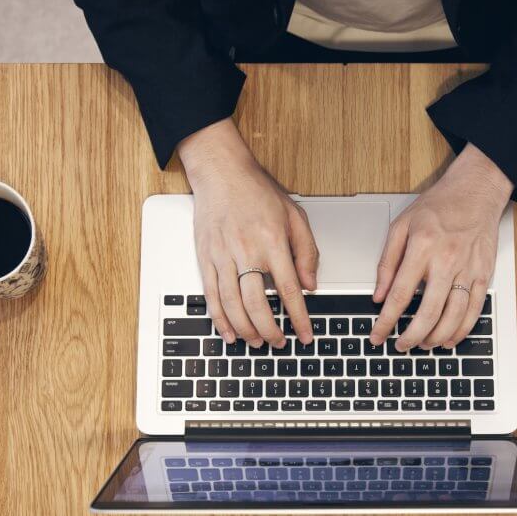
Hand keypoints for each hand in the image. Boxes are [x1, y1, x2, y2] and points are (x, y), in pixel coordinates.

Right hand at [179, 119, 317, 347]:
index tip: (305, 335)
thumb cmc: (258, 192)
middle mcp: (246, 251)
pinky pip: (211, 295)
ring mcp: (222, 257)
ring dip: (246, 329)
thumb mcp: (295, 216)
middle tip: (279, 343)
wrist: (222, 172)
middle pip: (257, 304)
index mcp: (272, 242)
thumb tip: (311, 284)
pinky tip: (229, 332)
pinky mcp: (205, 258)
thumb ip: (306, 252)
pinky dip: (220, 319)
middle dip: (269, 330)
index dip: (298, 318)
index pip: (288, 289)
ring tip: (257, 342)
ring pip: (233, 304)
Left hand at [369, 144, 511, 350]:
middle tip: (400, 346)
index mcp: (421, 247)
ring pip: (454, 315)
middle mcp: (446, 260)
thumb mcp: (401, 226)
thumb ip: (387, 262)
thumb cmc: (438, 207)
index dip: (386, 321)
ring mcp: (468, 269)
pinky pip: (475, 309)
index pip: (399, 294)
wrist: (475, 191)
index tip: (377, 335)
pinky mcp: (484, 273)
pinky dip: (462, 329)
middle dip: (412, 336)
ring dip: (436, 337)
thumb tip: (378, 294)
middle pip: (428, 311)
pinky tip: (450, 338)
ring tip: (423, 345)